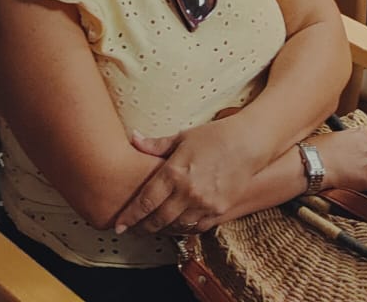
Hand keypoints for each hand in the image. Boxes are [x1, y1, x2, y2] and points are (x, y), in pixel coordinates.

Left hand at [117, 117, 271, 234]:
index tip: (119, 225)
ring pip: (176, 226)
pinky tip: (176, 226)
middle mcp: (188, 192)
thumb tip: (134, 138)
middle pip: (158, 219)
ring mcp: (204, 204)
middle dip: (143, 228)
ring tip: (152, 229)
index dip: (130, 216)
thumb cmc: (214, 136)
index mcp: (174, 173)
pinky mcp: (219, 210)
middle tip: (133, 231)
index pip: (145, 201)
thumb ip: (155, 145)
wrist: (248, 143)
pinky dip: (183, 229)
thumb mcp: (182, 137)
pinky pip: (196, 227)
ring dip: (162, 230)